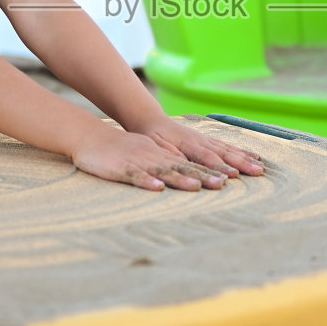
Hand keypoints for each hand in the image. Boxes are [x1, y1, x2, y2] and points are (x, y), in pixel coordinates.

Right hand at [71, 127, 234, 191]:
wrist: (92, 138)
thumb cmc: (123, 150)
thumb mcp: (151, 155)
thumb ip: (170, 164)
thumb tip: (193, 175)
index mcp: (165, 154)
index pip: (194, 162)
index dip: (213, 168)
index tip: (234, 177)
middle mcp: (157, 156)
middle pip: (185, 165)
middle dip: (204, 174)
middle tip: (224, 183)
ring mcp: (140, 161)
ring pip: (164, 169)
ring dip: (180, 178)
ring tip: (196, 186)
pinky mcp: (122, 167)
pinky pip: (136, 175)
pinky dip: (147, 180)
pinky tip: (157, 187)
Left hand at [136, 117, 266, 180]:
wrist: (153, 120)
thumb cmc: (152, 136)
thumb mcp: (154, 145)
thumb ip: (168, 153)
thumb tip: (182, 162)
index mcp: (187, 143)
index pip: (205, 156)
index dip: (218, 166)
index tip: (230, 176)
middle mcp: (200, 139)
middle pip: (223, 152)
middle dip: (241, 163)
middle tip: (257, 172)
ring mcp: (207, 138)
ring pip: (229, 148)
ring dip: (246, 158)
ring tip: (261, 168)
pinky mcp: (210, 139)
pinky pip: (228, 145)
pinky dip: (243, 151)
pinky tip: (255, 157)